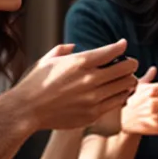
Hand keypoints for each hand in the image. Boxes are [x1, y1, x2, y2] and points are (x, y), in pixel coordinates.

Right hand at [10, 41, 138, 131]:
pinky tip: (118, 92)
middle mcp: (89, 79)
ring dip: (129, 80)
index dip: (121, 46)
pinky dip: (122, 95)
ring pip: (126, 86)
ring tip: (125, 79)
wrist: (26, 110)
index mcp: (79, 63)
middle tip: (129, 64)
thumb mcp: (48, 60)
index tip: (123, 45)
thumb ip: (63, 50)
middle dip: (130, 64)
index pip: (112, 51)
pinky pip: (118, 102)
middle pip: (126, 68)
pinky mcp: (93, 113)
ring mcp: (93, 98)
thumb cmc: (35, 83)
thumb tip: (76, 46)